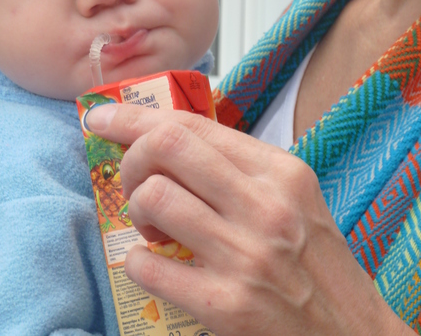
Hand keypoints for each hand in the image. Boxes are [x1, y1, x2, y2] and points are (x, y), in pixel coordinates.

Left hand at [86, 104, 412, 335]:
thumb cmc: (317, 264)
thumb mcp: (294, 198)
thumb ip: (240, 167)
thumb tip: (169, 138)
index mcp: (281, 171)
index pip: (192, 123)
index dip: (136, 115)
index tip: (103, 116)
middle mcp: (265, 204)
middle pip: (167, 146)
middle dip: (131, 156)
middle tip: (132, 181)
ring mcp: (246, 255)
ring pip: (155, 198)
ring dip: (136, 211)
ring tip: (153, 229)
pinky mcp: (227, 306)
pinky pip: (149, 266)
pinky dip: (137, 261)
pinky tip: (154, 264)